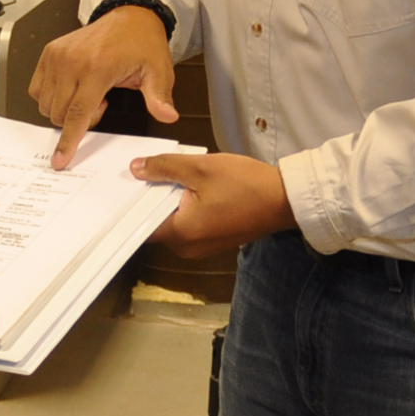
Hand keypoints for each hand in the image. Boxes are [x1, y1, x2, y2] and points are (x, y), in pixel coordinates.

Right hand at [30, 4, 177, 164]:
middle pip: (59, 113)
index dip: (68, 141)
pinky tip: (74, 87)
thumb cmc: (142, 43)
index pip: (77, 114)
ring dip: (64, 109)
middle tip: (102, 103)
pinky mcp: (49, 52)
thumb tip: (167, 115)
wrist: (129, 16)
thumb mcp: (158, 70)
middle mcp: (71, 61)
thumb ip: (159, 97)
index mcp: (97, 68)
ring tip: (89, 93)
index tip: (60, 160)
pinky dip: (51, 97)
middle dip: (78, 120)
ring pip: (46, 103)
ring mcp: (57, 56)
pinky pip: (37, 88)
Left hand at [133, 149, 295, 249]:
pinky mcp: (214, 240)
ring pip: (174, 221)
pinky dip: (186, 206)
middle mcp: (188, 248)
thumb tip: (135, 168)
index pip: (140, 223)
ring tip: (173, 173)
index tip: (128, 181)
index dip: (133, 201)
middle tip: (150, 170)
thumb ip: (164, 168)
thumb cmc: (245, 185)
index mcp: (181, 234)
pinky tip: (192, 185)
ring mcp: (202, 247)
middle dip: (153, 196)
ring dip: (171, 199)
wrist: (285, 200)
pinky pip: (190, 223)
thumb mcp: (200, 168)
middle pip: (156, 222)